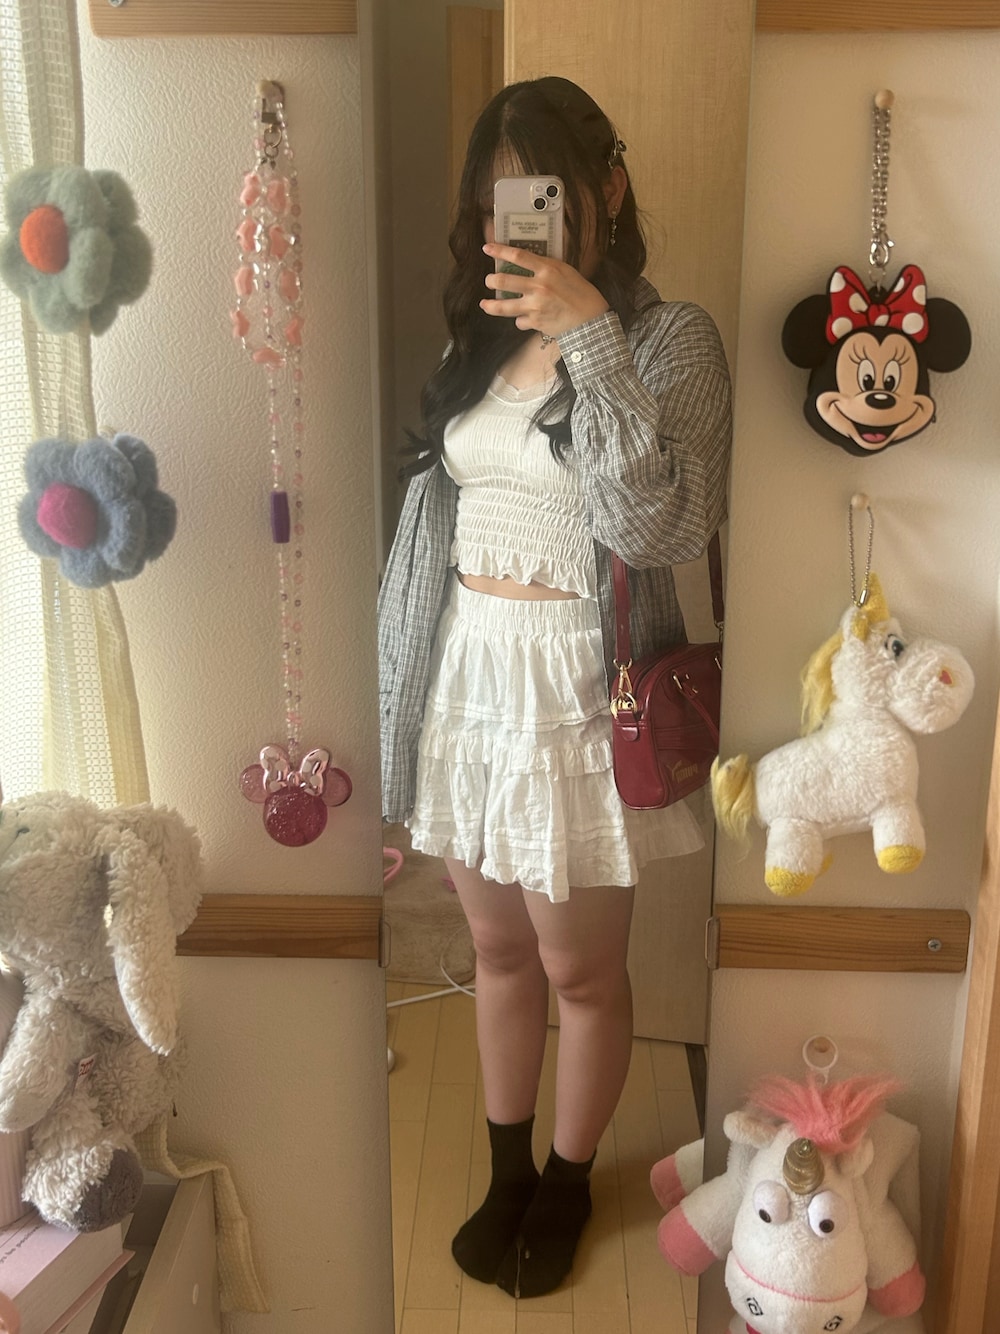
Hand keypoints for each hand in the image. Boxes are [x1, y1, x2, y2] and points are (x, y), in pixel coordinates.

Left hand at [481, 243, 609, 340]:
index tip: (487, 248)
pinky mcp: (535, 322)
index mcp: (547, 269)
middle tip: (489, 280)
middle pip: (504, 280)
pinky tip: (524, 320)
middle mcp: (538, 286)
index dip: (499, 251)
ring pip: (503, 306)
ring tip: (484, 303)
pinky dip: (520, 321)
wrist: (590, 320)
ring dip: (491, 305)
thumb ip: (547, 267)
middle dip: (491, 280)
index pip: (518, 256)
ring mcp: (535, 306)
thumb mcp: (566, 272)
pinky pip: (519, 321)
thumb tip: (528, 263)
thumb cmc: (582, 294)